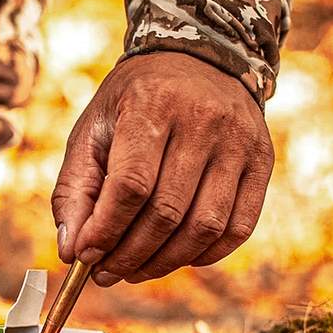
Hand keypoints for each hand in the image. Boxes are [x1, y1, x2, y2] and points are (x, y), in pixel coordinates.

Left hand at [51, 52, 274, 285]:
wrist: (199, 58)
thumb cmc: (134, 104)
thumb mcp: (92, 131)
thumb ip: (74, 190)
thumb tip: (70, 252)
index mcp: (153, 105)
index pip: (132, 186)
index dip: (107, 230)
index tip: (85, 256)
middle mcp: (203, 121)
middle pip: (167, 213)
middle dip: (130, 255)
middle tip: (105, 274)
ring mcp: (239, 142)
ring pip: (204, 227)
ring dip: (165, 263)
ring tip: (135, 270)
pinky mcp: (262, 161)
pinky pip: (238, 228)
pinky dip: (205, 255)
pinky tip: (175, 258)